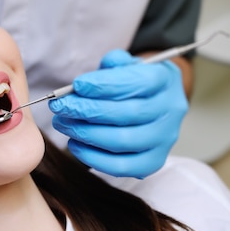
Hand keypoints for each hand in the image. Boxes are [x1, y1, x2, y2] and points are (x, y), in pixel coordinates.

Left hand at [49, 49, 187, 177]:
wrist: (152, 101)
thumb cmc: (132, 81)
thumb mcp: (126, 63)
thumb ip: (114, 63)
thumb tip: (102, 69)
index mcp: (165, 80)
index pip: (137, 83)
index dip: (104, 85)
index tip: (77, 85)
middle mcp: (170, 111)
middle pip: (127, 114)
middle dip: (87, 110)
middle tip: (59, 106)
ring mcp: (163, 139)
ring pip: (122, 141)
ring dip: (85, 133)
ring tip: (62, 122)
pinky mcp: (153, 162)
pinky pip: (121, 167)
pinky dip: (93, 157)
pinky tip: (74, 143)